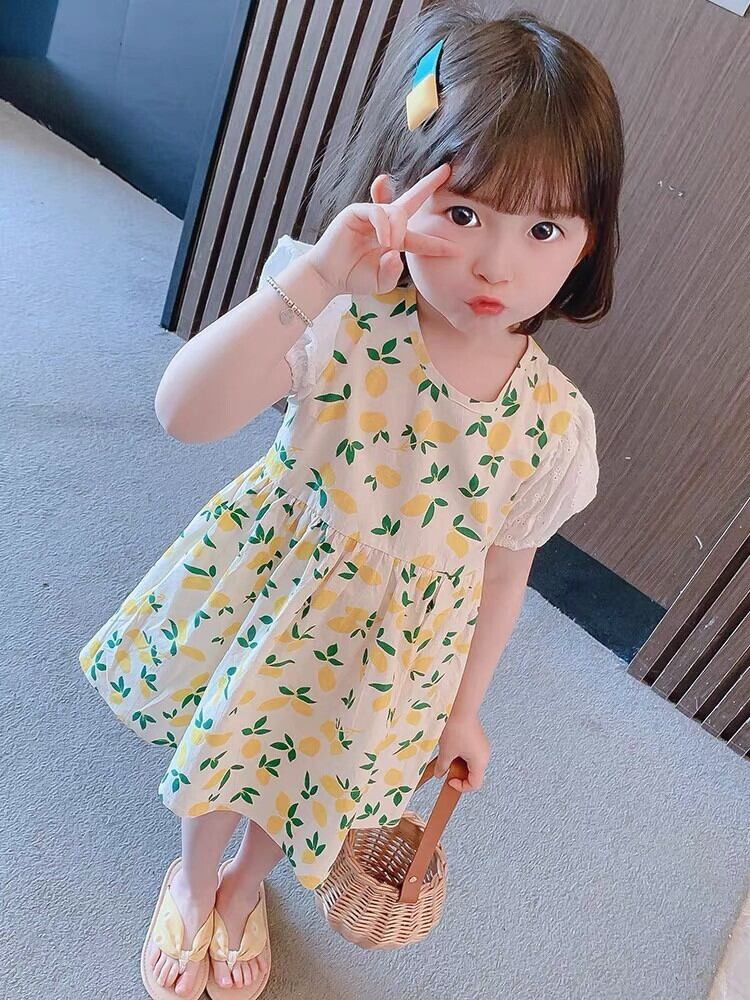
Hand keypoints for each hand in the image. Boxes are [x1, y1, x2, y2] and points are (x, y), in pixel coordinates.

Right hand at [307, 162, 459, 296]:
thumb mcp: (381, 282)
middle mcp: (385, 224)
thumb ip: (392, 273)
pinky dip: (384, 225)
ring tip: (390, 246)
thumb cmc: (354, 277)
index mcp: (394, 240)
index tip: (456, 248)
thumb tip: (396, 254)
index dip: (437, 244)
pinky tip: (383, 240)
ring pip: (395, 212)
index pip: (420, 239)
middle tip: (447, 170)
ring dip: (398, 229)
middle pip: (411, 200)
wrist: (329, 277)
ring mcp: (371, 216)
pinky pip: (377, 212)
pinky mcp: (356, 212)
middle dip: (428, 184)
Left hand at [434, 714, 489, 792]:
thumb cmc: (455, 729)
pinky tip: (450, 747)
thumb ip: (443, 766)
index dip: (461, 786)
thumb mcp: (446, 751)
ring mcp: (481, 745)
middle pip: (473, 774)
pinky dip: (460, 755)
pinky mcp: (477, 738)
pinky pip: (470, 753)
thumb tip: (439, 775)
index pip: (475, 784)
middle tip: (446, 768)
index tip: (449, 779)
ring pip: (470, 763)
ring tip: (446, 756)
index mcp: (480, 761)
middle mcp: (484, 755)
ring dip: (458, 763)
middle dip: (459, 774)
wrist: (460, 706)